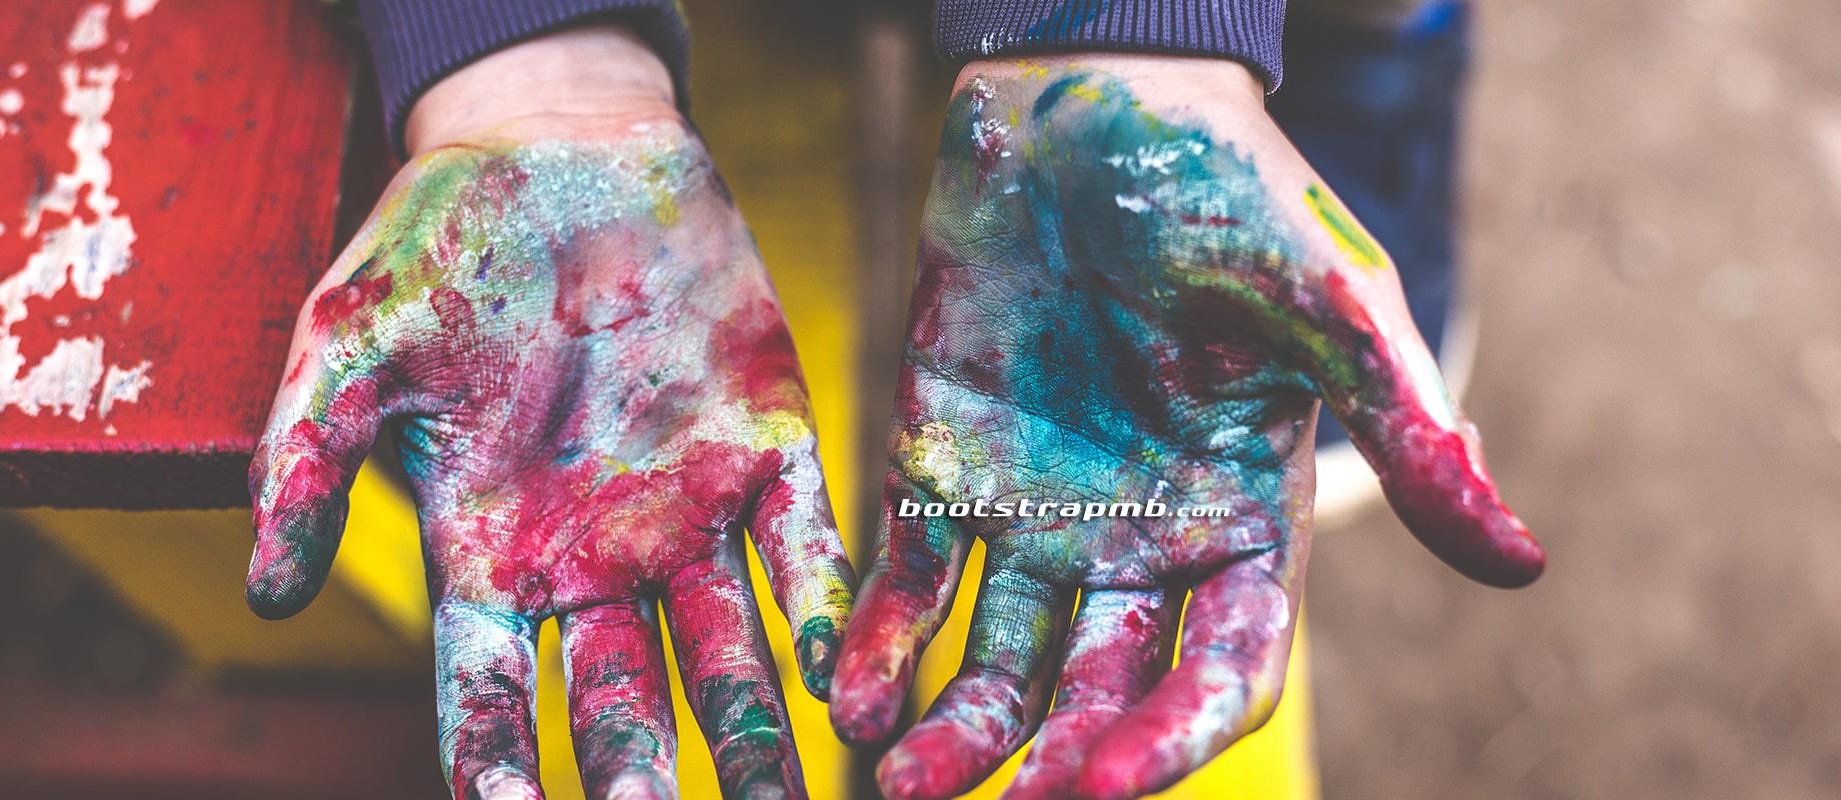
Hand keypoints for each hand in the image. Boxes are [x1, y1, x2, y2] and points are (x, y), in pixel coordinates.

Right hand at [245, 27, 852, 799]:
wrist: (554, 147)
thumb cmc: (435, 247)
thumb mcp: (346, 347)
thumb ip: (306, 465)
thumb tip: (268, 596)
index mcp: (491, 557)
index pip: (492, 696)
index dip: (498, 766)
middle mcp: (597, 561)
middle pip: (624, 704)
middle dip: (642, 774)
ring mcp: (691, 512)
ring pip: (728, 652)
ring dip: (754, 733)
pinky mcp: (769, 447)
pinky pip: (806, 547)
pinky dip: (824, 608)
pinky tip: (837, 672)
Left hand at [830, 56, 1543, 799]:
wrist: (1087, 100)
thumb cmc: (1230, 192)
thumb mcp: (1332, 305)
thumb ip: (1408, 432)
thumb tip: (1523, 562)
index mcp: (1242, 521)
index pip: (1221, 672)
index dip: (1172, 736)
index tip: (1105, 780)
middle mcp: (1138, 542)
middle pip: (1100, 694)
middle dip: (1051, 761)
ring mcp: (1034, 515)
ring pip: (997, 663)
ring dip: (955, 733)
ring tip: (895, 780)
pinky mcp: (943, 470)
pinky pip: (908, 580)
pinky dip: (880, 640)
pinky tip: (849, 692)